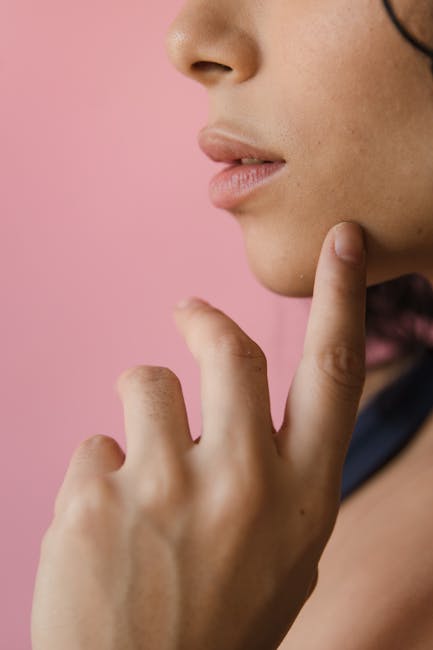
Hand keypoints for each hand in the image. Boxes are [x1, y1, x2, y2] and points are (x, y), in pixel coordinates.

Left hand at [31, 221, 365, 649]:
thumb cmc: (219, 625)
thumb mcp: (283, 557)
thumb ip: (280, 480)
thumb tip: (250, 417)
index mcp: (302, 497)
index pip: (333, 372)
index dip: (342, 298)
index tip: (343, 240)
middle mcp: (244, 481)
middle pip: (229, 349)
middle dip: (205, 320)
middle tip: (187, 312)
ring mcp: (167, 487)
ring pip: (146, 382)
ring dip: (140, 407)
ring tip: (138, 467)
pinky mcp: (95, 498)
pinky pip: (95, 444)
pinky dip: (100, 475)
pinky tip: (105, 529)